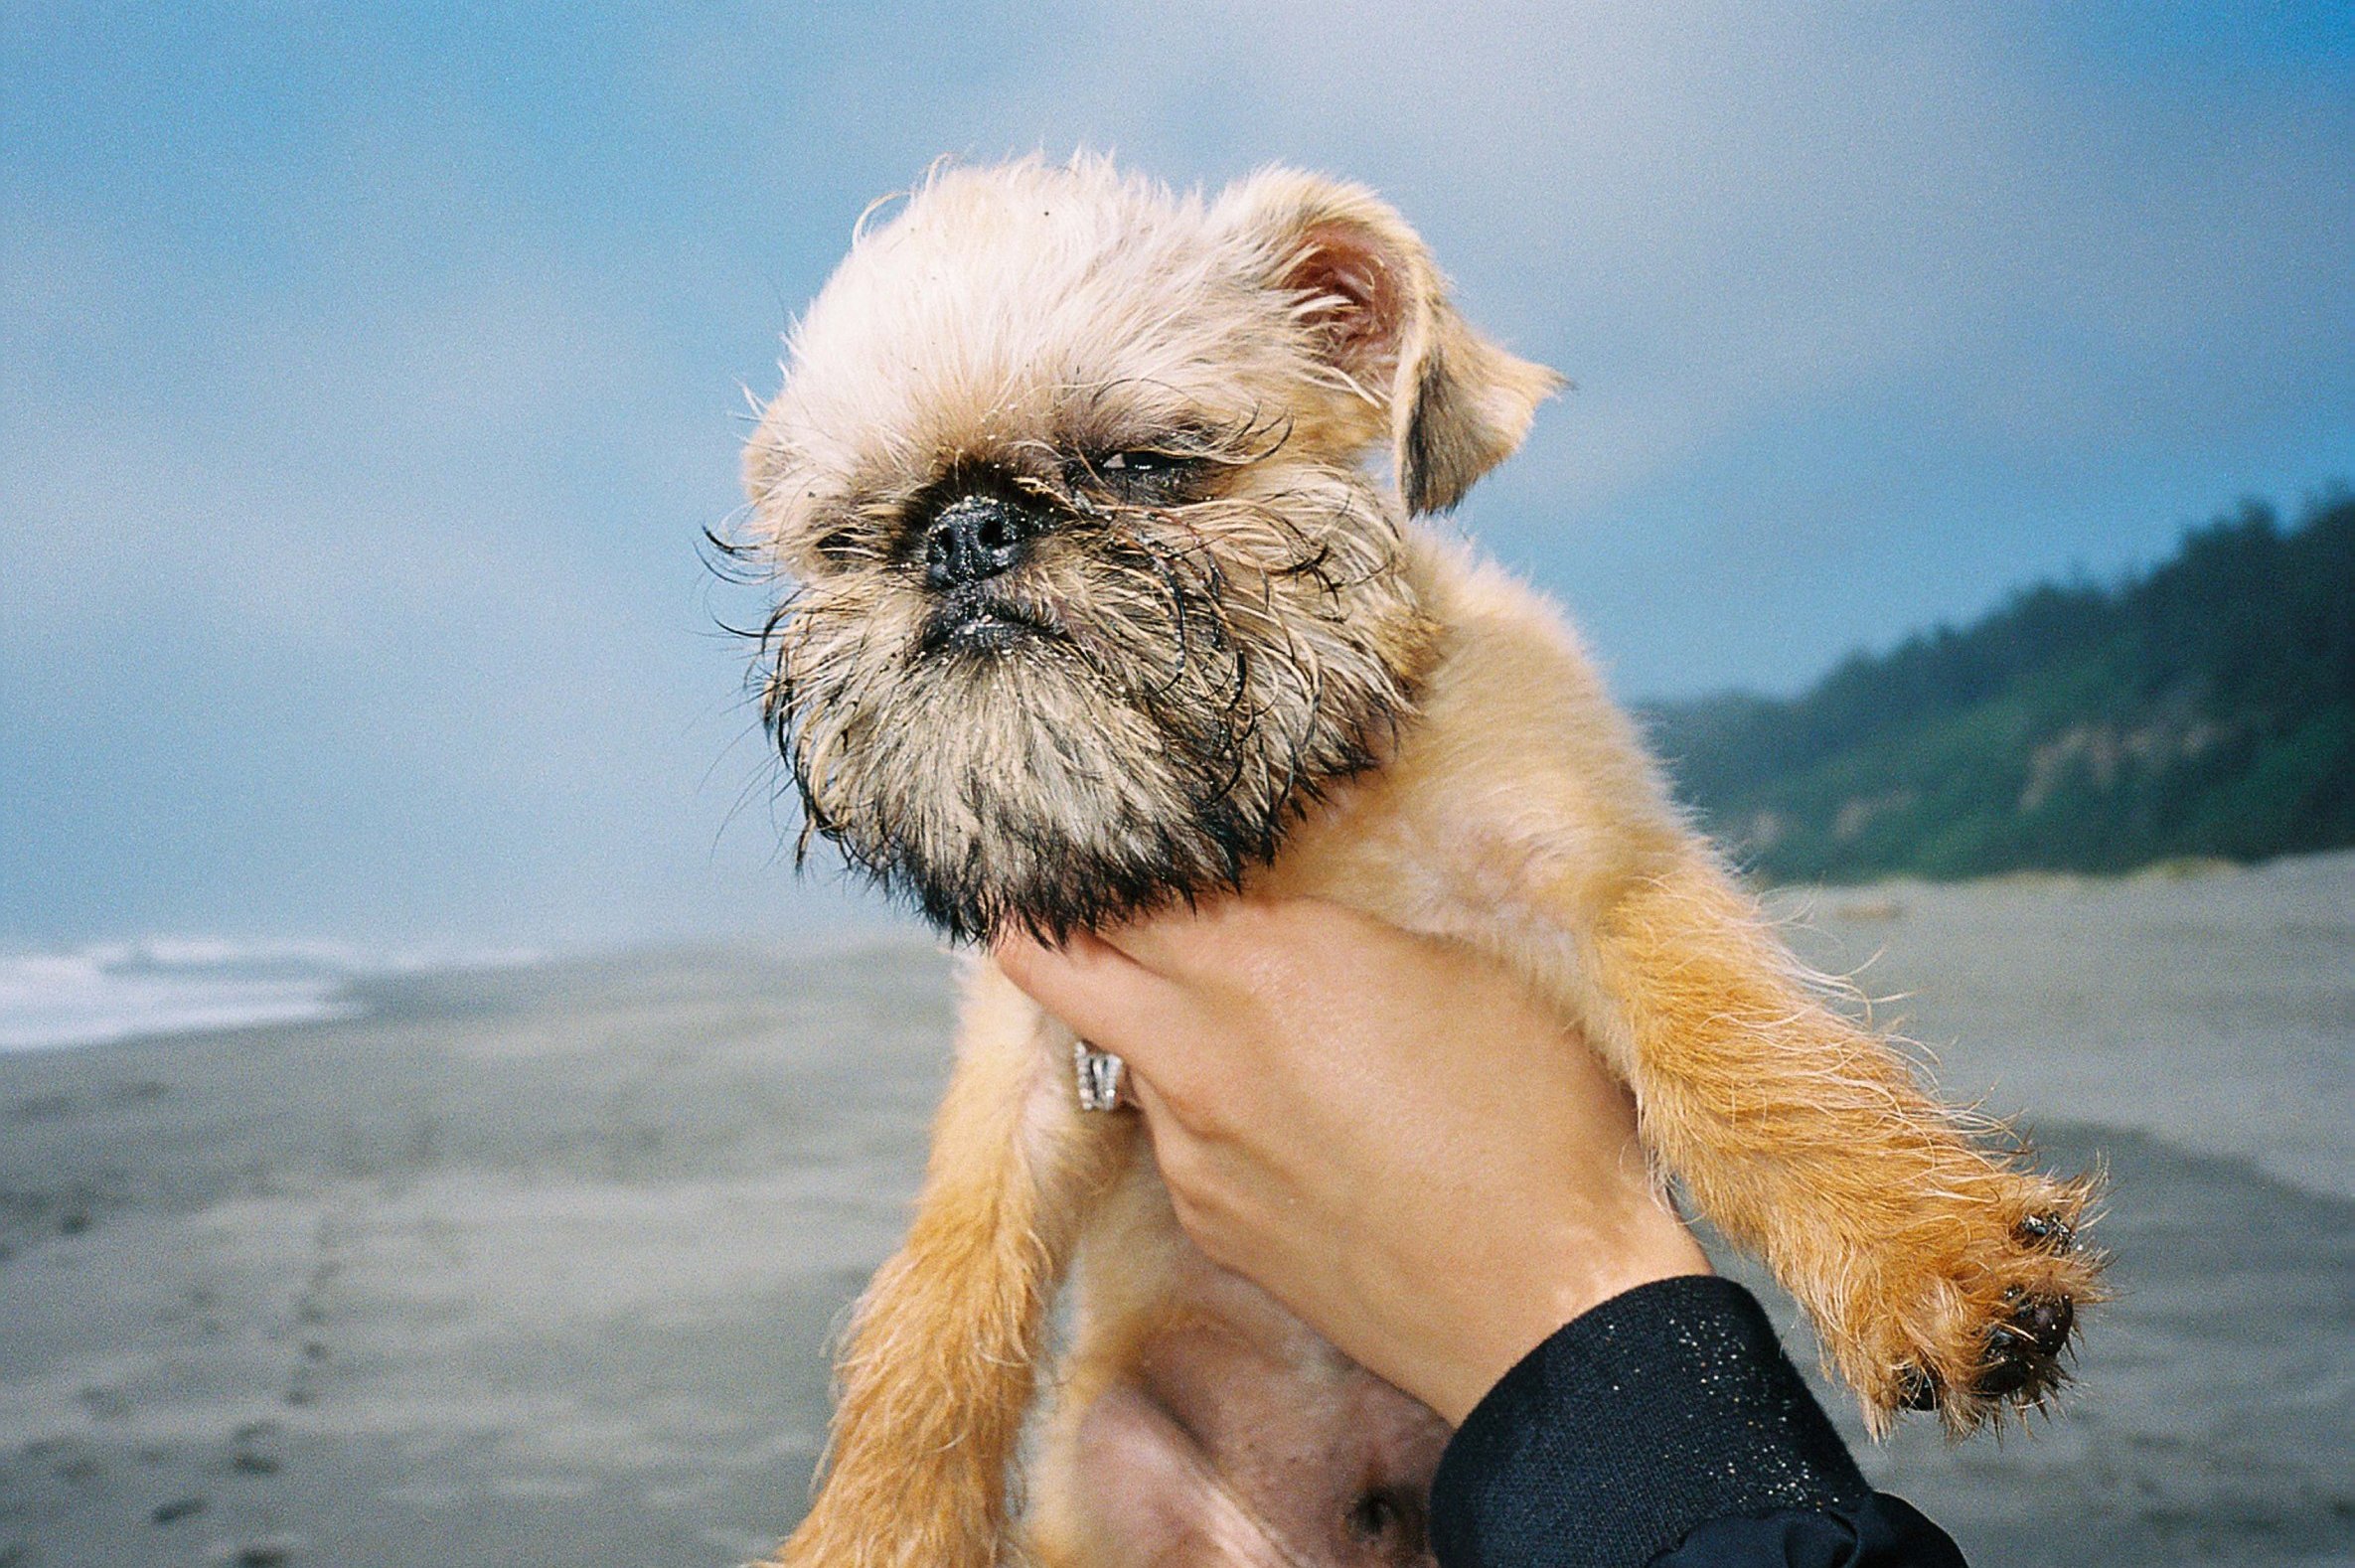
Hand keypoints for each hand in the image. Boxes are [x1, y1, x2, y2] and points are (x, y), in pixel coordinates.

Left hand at [996, 898, 1707, 1424]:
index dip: (1106, 867)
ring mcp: (1191, 1149)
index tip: (1115, 855)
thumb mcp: (1460, 969)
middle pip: (1055, 968)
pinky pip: (1174, 1143)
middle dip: (1048, 931)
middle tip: (1067, 910)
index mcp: (1264, 965)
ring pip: (1120, 1060)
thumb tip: (1281, 917)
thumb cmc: (1534, 1121)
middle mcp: (1198, 1053)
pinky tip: (1289, 1128)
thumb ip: (1338, 933)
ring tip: (1236, 1030)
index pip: (1118, 894)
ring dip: (1149, 1030)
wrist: (1548, 1305)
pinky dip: (1203, 1118)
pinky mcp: (1208, 1224)